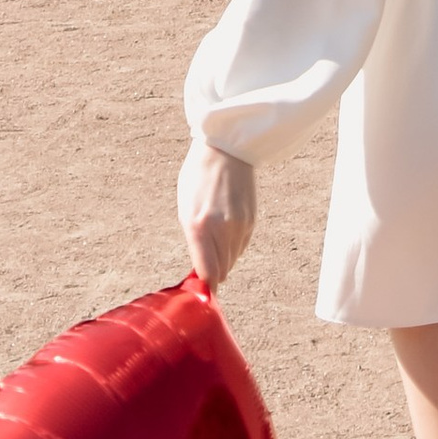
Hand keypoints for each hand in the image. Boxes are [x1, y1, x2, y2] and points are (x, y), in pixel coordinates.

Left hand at [178, 138, 256, 289]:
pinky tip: (226, 227)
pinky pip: (241, 246)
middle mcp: (222, 229)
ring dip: (223, 257)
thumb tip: (203, 270)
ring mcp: (240, 225)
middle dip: (213, 271)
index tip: (200, 289)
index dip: (204, 285)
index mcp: (200, 226)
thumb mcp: (186, 209)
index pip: (207, 273)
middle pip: (221, 271)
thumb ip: (195, 242)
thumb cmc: (197, 178)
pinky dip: (233, 244)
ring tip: (214, 236)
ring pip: (232, 260)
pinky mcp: (252, 221)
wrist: (225, 149)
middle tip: (204, 260)